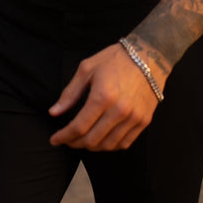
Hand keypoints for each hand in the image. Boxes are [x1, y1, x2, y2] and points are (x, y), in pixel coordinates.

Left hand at [48, 43, 163, 150]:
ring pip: (108, 145)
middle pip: (92, 140)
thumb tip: (54, 112)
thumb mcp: (87, 69)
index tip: (55, 139)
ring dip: (92, 147)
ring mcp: (134, 118)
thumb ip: (70, 93)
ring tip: (82, 140)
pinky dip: (110, 145)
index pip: (79, 127)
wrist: (148, 56)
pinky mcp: (144, 121)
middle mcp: (119, 110)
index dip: (64, 137)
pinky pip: (124, 143)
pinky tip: (102, 139)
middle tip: (67, 140)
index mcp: (102, 96)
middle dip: (75, 143)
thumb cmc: (115, 59)